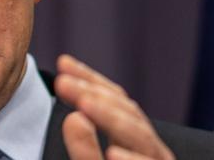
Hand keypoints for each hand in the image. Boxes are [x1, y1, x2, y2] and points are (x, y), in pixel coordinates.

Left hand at [55, 55, 174, 159]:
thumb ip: (83, 148)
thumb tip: (74, 118)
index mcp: (135, 141)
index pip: (115, 102)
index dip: (90, 80)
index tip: (63, 63)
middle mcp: (151, 149)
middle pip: (127, 112)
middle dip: (94, 94)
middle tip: (62, 81)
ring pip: (140, 137)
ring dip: (111, 119)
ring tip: (85, 106)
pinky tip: (113, 154)